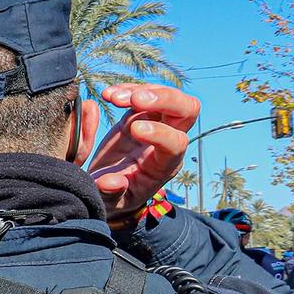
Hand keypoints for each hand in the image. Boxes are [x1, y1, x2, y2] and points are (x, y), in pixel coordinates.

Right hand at [88, 84, 197, 227]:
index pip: (176, 143)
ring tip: (113, 97)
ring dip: (142, 91)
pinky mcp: (140, 117)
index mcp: (163, 166)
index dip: (160, 133)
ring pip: (167, 97)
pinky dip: (128, 89)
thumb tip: (111, 183)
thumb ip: (112, 194)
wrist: (106, 189)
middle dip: (165, 100)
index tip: (134, 131)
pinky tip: (108, 94)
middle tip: (136, 99)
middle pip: (187, 111)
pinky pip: (143, 94)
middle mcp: (167, 142)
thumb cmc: (112, 199)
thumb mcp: (110, 204)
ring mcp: (156, 126)